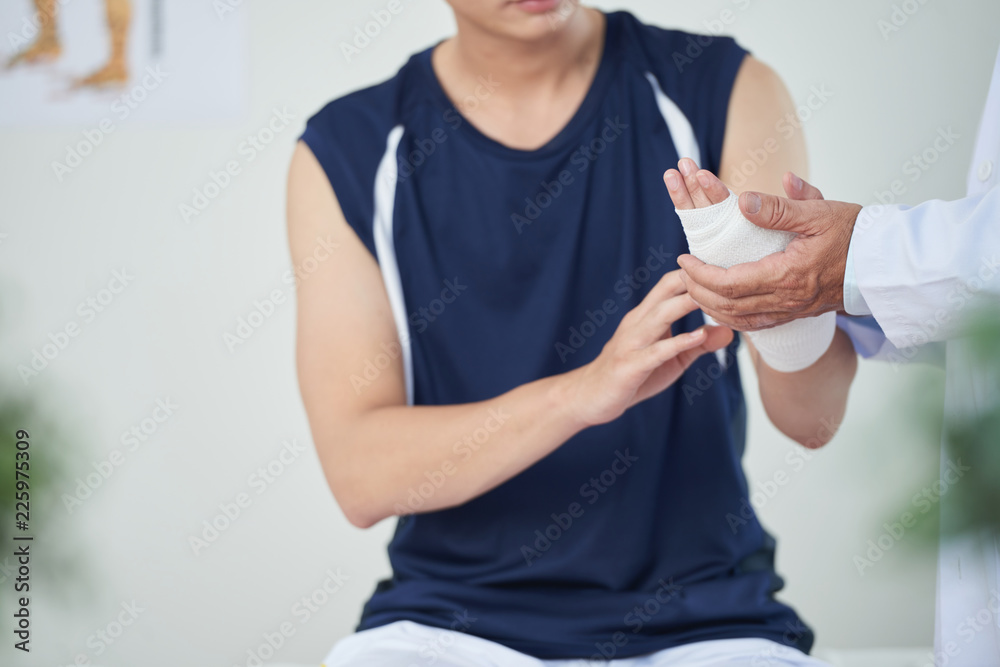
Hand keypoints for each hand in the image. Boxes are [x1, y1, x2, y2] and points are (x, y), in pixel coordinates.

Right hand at [566, 270, 732, 425]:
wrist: (589, 397)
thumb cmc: (632, 376)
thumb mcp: (671, 359)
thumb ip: (697, 345)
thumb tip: (729, 332)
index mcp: (645, 317)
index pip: (669, 285)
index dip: (694, 274)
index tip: (723, 268)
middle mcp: (637, 323)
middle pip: (665, 292)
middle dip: (692, 280)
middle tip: (722, 273)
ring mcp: (632, 343)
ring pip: (660, 316)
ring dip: (685, 304)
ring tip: (713, 298)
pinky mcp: (630, 366)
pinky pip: (656, 351)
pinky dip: (678, 342)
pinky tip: (699, 336)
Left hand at [670, 169, 861, 330]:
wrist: (887, 264)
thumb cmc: (855, 234)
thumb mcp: (817, 212)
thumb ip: (777, 208)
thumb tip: (741, 200)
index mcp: (787, 275)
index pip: (730, 283)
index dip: (701, 275)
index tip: (684, 260)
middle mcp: (787, 300)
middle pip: (729, 306)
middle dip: (699, 292)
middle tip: (681, 275)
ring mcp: (793, 311)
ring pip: (741, 320)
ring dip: (713, 308)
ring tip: (695, 291)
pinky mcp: (798, 314)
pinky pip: (757, 324)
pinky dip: (734, 318)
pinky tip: (724, 308)